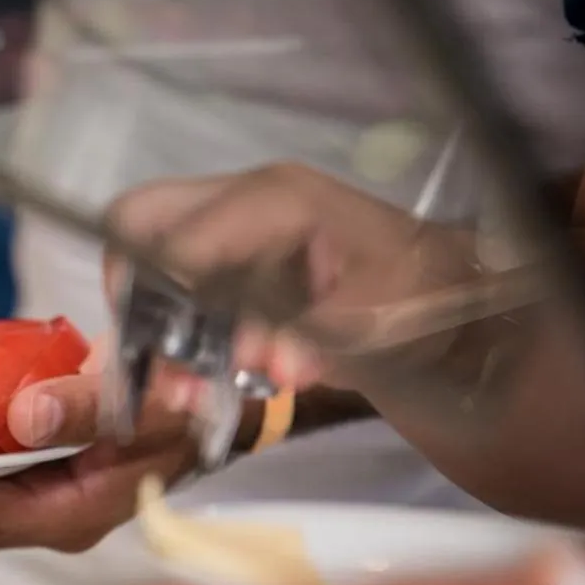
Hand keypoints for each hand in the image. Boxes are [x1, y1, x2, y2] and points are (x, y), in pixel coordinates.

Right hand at [103, 162, 480, 397]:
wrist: (455, 287)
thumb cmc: (422, 299)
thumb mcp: (374, 323)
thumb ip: (308, 340)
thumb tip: (254, 362)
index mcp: (275, 202)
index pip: (175, 240)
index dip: (158, 305)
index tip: (165, 365)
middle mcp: (243, 198)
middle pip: (139, 219)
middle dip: (129, 292)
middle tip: (148, 354)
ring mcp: (237, 218)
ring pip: (147, 246)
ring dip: (150, 319)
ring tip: (183, 385)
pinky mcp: (237, 244)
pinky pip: (173, 266)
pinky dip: (171, 320)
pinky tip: (202, 370)